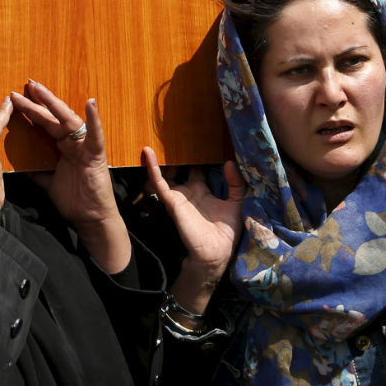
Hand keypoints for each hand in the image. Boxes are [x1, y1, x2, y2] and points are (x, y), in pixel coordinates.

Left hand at [14, 79, 130, 272]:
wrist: (90, 218)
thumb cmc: (74, 201)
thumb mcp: (49, 183)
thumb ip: (38, 172)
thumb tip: (23, 166)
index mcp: (63, 148)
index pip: (44, 125)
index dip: (31, 112)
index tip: (15, 98)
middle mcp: (73, 143)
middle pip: (53, 118)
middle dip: (38, 102)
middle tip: (25, 85)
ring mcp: (85, 146)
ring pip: (69, 120)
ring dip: (55, 104)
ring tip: (41, 89)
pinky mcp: (96, 154)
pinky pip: (95, 135)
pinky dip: (94, 119)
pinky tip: (90, 103)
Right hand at [144, 148, 244, 314]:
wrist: (216, 253)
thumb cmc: (227, 231)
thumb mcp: (237, 202)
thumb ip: (236, 183)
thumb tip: (230, 162)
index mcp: (202, 191)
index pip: (196, 168)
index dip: (197, 155)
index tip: (198, 138)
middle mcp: (188, 191)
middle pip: (178, 168)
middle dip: (176, 153)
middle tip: (177, 133)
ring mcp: (178, 196)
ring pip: (165, 172)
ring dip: (161, 157)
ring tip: (159, 137)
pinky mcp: (172, 201)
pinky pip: (158, 182)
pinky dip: (152, 168)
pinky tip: (148, 153)